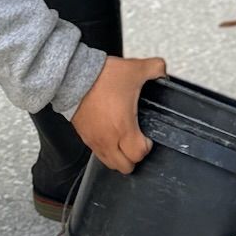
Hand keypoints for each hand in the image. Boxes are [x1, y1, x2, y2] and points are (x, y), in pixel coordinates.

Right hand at [72, 54, 166, 173]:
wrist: (73, 76)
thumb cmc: (101, 77)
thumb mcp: (135, 69)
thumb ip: (155, 68)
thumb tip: (162, 70)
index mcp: (123, 127)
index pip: (139, 154)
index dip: (147, 147)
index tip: (147, 137)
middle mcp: (108, 139)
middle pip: (124, 166)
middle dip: (134, 157)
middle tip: (137, 142)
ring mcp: (94, 140)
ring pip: (109, 163)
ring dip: (119, 157)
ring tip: (124, 143)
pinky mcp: (84, 136)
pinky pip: (97, 153)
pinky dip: (106, 151)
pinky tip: (110, 136)